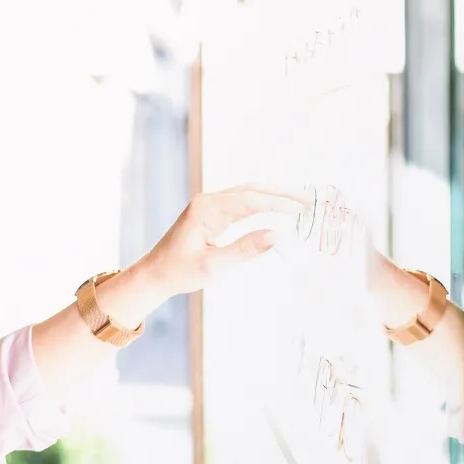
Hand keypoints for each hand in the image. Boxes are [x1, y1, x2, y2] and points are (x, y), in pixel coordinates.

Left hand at [129, 185, 303, 298]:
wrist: (154, 274)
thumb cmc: (179, 272)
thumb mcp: (213, 267)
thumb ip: (245, 250)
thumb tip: (277, 235)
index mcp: (206, 210)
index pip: (250, 201)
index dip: (278, 204)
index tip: (301, 210)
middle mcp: (208, 201)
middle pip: (252, 190)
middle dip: (281, 194)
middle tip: (309, 201)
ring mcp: (209, 205)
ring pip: (248, 193)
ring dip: (273, 196)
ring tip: (299, 203)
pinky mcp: (211, 212)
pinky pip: (241, 202)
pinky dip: (262, 203)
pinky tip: (277, 207)